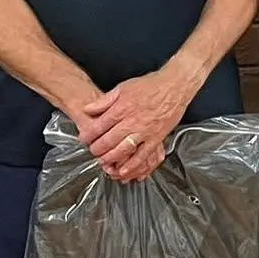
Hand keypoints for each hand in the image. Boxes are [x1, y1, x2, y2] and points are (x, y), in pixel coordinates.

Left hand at [78, 60, 201, 182]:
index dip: (88, 135)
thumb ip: (104, 101)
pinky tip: (124, 171)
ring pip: (123, 150)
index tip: (84, 139)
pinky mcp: (156, 138)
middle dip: (97, 149)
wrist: (174, 86)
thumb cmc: (150, 85)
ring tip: (103, 161)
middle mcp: (132, 121)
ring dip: (110, 159)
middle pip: (108, 140)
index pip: (99, 126)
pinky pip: (143, 155)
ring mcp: (145, 131)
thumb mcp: (123, 88)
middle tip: (93, 152)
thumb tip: (88, 109)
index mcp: (122, 108)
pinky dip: (132, 165)